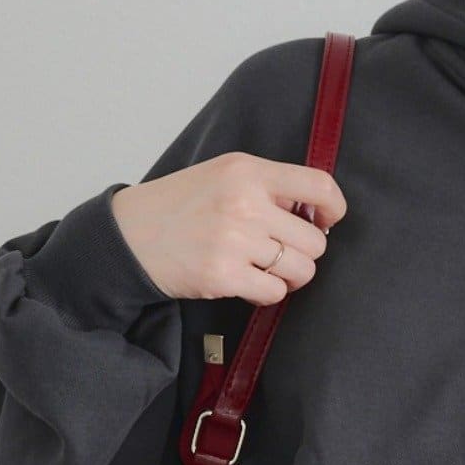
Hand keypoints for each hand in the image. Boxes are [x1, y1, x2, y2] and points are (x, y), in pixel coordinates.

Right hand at [110, 151, 347, 306]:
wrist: (131, 234)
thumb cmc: (179, 206)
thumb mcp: (222, 175)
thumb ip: (266, 187)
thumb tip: (314, 213)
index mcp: (247, 171)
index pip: (318, 185)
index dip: (333, 208)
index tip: (326, 221)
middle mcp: (244, 203)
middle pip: (314, 241)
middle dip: (303, 253)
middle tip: (279, 252)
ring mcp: (234, 240)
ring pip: (300, 270)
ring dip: (288, 276)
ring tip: (264, 269)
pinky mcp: (224, 275)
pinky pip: (274, 292)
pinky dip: (267, 293)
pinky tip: (247, 282)